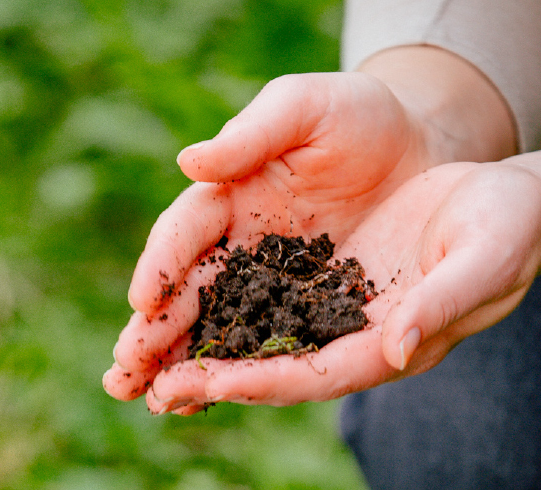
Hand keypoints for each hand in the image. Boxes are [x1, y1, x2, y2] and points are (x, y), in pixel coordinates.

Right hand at [103, 72, 439, 400]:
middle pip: (192, 288)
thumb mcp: (307, 107)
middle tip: (121, 375)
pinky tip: (218, 396)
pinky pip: (276, 338)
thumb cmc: (359, 115)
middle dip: (156, 331)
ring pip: (225, 323)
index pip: (188, 229)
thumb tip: (189, 162)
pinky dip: (246, 367)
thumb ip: (254, 132)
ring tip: (154, 400)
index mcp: (233, 190)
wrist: (419, 147)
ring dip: (188, 361)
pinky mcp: (313, 303)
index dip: (163, 263)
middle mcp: (245, 240)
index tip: (143, 300)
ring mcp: (278, 277)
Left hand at [138, 161, 540, 411]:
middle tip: (148, 389)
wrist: (505, 199)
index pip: (324, 373)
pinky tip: (184, 301)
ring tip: (142, 359)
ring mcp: (342, 306)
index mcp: (398, 340)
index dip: (268, 380)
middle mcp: (361, 334)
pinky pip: (269, 291)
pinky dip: (227, 301)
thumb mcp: (487, 258)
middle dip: (215, 377)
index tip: (211, 383)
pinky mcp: (328, 273)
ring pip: (264, 333)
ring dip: (205, 346)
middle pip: (280, 366)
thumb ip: (444, 302)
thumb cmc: (509, 226)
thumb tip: (397, 349)